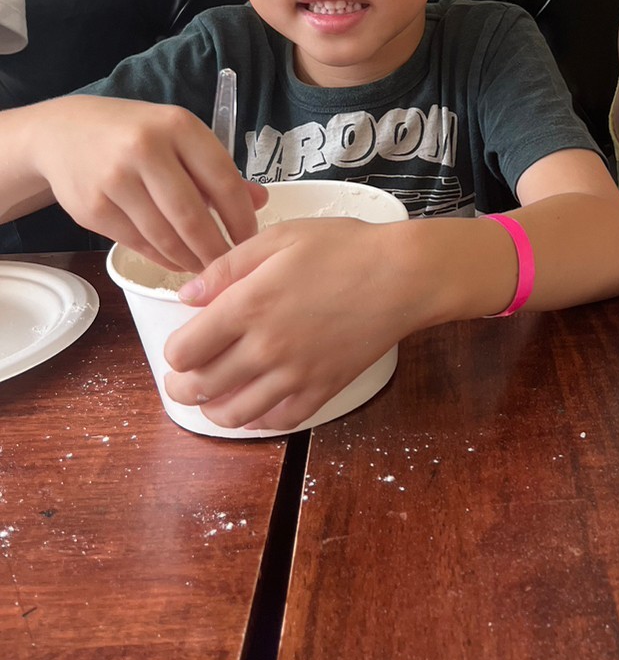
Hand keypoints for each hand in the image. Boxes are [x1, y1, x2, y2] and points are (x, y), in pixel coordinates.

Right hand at [39, 95, 265, 270]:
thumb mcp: (178, 136)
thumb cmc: (133, 134)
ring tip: (205, 267)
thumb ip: (217, 169)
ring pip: (164, 236)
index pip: (223, 181)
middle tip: (230, 265)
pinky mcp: (93, 208)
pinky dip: (162, 258)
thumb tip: (260, 201)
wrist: (62, 133)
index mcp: (178, 127)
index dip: (242, 219)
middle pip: (193, 216)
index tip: (252, 240)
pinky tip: (176, 261)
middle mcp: (145, 149)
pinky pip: (138, 243)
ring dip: (190, 259)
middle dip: (217, 249)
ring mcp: (115, 180)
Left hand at [161, 217, 422, 430]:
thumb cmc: (345, 248)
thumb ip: (228, 266)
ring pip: (235, 414)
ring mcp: (296, 373)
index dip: (174, 352)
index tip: (181, 345)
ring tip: (213, 400)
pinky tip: (255, 408)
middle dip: (183, 388)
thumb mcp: (280, 238)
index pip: (185, 350)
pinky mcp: (324, 388)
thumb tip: (188, 295)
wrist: (403, 275)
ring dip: (214, 411)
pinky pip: (280, 420)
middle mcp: (266, 347)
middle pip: (202, 388)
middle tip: (183, 382)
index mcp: (248, 305)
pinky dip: (259, 421)